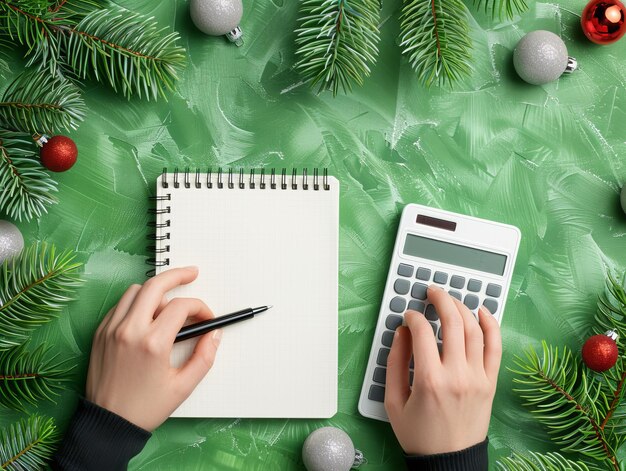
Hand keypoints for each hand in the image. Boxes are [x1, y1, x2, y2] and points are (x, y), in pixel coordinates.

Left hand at [86, 267, 220, 430]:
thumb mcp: (183, 387)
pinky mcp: (99, 333)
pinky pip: (120, 305)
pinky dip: (136, 303)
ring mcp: (111, 329)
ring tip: (168, 302)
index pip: (182, 307)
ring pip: (135, 291)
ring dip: (155, 291)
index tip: (207, 318)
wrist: (106, 424)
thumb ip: (204, 357)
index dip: (200, 308)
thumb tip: (214, 334)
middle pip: (156, 285)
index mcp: (153, 343)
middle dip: (178, 275)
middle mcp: (130, 330)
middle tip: (191, 273)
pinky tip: (147, 315)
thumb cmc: (144, 408)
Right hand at [384, 285, 501, 454]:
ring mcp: (478, 378)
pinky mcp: (491, 383)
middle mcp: (457, 375)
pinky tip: (482, 311)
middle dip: (440, 299)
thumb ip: (395, 362)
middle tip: (432, 291)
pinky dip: (491, 325)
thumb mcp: (393, 401)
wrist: (449, 462)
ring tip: (451, 299)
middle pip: (452, 322)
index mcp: (429, 380)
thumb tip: (402, 332)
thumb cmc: (420, 435)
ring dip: (462, 307)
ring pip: (474, 329)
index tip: (409, 316)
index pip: (422, 331)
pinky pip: (495, 347)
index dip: (413, 317)